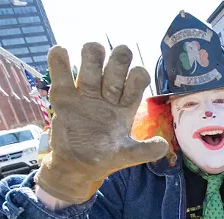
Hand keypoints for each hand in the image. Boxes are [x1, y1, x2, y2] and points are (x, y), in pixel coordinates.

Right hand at [35, 43, 168, 203]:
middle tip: (122, 51)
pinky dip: (59, 64)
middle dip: (119, 61)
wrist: (77, 166)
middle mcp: (107, 96)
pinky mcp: (64, 99)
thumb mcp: (127, 156)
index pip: (135, 84)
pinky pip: (62, 78)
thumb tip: (164, 146)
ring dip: (92, 58)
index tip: (137, 76)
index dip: (138, 78)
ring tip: (93, 47)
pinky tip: (59, 50)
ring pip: (90, 70)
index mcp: (125, 106)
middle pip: (114, 72)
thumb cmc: (105, 158)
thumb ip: (145, 151)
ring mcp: (85, 95)